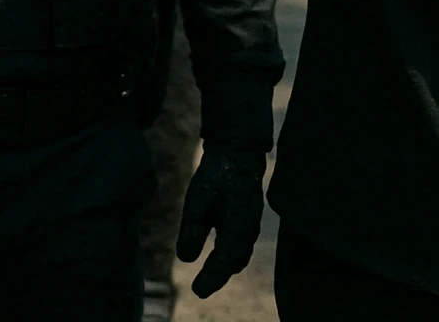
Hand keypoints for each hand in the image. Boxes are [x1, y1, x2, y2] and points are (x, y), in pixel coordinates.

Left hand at [176, 149, 265, 297]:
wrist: (238, 148)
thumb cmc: (217, 174)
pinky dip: (231, 252)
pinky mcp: (250, 213)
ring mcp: (252, 220)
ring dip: (225, 265)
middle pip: (234, 262)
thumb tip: (186, 259)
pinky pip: (243, 242)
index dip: (211, 280)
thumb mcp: (197, 202)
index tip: (197, 290)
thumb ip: (192, 233)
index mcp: (237, 229)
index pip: (224, 264)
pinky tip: (220, 250)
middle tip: (200, 286)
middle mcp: (248, 229)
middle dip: (218, 275)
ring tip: (209, 273)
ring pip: (241, 252)